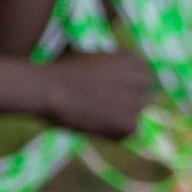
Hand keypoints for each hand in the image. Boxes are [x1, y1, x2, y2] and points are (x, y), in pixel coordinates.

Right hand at [36, 50, 158, 140]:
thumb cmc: (62, 70)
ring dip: (113, 118)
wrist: (48, 88)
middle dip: (120, 102)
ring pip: (129, 116)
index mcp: (135, 60)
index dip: (118, 86)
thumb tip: (114, 83)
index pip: (137, 78)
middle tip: (94, 104)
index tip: (99, 89)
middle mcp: (144, 80)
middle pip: (138, 97)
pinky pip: (122, 133)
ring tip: (87, 113)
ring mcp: (139, 103)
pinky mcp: (130, 125)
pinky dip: (107, 133)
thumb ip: (110, 68)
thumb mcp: (92, 58)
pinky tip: (89, 123)